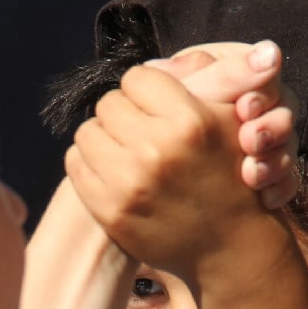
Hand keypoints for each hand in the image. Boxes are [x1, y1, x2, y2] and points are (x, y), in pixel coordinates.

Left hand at [65, 51, 290, 279]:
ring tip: (125, 149)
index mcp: (189, 122)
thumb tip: (152, 63)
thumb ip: (199, 81)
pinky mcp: (111, 212)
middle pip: (109, 103)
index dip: (145, 90)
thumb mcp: (231, 119)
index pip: (136, 78)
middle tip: (140, 130)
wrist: (231, 245)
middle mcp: (157, 151)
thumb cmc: (232, 174)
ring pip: (87, 132)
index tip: (155, 106)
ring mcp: (130, 184)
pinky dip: (90, 163)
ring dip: (104, 137)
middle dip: (124, 113)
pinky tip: (113, 171)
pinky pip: (76, 165)